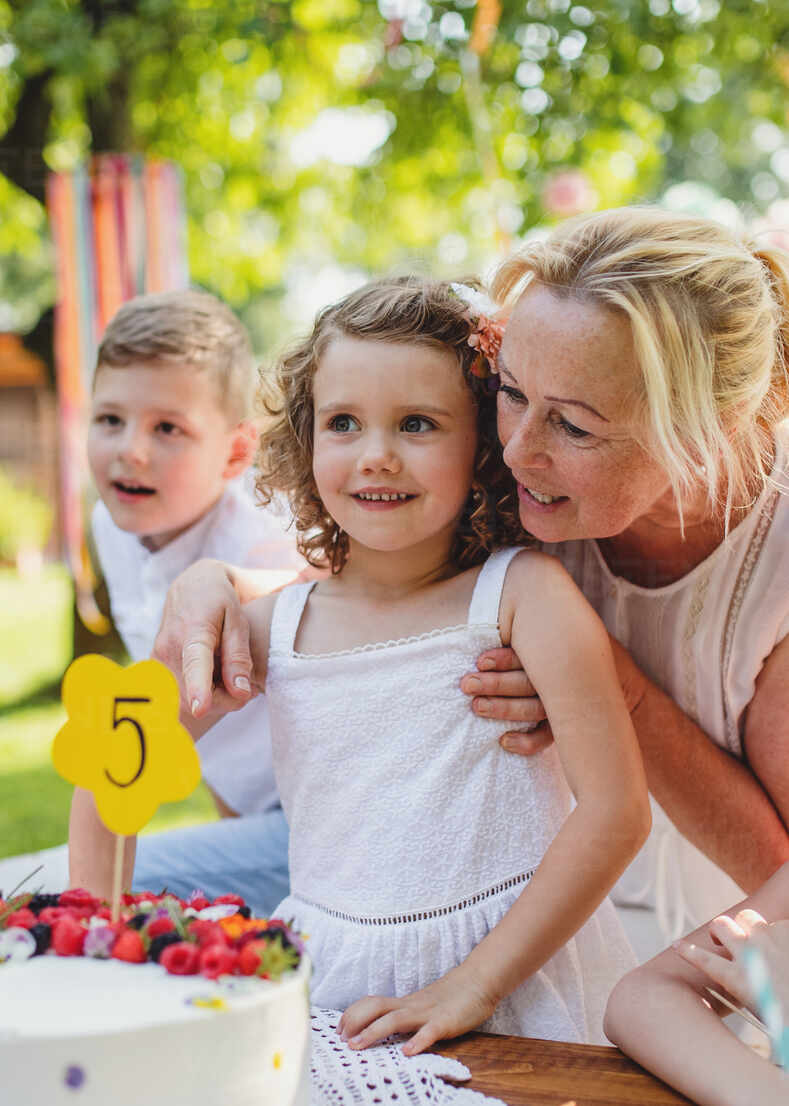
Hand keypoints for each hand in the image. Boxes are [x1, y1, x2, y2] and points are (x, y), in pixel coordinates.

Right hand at [153, 559, 253, 716]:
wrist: (190, 585)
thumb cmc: (219, 601)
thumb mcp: (238, 621)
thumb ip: (238, 657)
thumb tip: (240, 692)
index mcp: (193, 631)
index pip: (196, 663)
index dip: (199, 688)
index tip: (200, 709)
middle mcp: (168, 648)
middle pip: (194, 695)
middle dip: (224, 700)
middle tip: (244, 683)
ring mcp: (157, 659)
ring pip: (185, 699)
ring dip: (211, 697)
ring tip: (226, 672)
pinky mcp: (155, 667)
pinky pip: (178, 693)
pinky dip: (199, 691)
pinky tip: (211, 675)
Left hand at [338, 968, 497, 1055]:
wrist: (478, 981)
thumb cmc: (451, 996)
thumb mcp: (423, 1005)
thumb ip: (406, 1014)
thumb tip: (384, 1027)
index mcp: (405, 1003)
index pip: (372, 1003)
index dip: (353, 1014)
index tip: (339, 1029)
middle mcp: (411, 1006)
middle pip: (376, 1008)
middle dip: (355, 1022)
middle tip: (341, 1039)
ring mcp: (427, 1013)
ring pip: (395, 1020)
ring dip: (373, 1033)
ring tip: (357, 1047)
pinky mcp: (445, 1022)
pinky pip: (429, 1032)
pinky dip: (417, 1042)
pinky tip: (407, 1052)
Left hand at [461, 635, 647, 757]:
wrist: (616, 676)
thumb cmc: (569, 646)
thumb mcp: (558, 629)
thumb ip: (531, 624)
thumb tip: (495, 594)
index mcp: (559, 652)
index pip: (531, 656)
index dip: (505, 659)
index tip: (480, 660)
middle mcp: (565, 677)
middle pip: (529, 683)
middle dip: (495, 683)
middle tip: (466, 683)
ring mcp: (568, 703)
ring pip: (535, 709)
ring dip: (503, 709)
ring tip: (476, 707)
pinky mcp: (568, 724)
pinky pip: (548, 738)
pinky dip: (527, 742)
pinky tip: (504, 742)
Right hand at [678, 909, 788, 1021]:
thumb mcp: (765, 1011)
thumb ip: (747, 990)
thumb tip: (741, 981)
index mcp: (738, 980)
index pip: (702, 961)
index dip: (687, 952)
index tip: (678, 945)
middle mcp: (748, 953)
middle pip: (720, 926)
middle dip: (720, 931)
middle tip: (726, 939)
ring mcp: (769, 937)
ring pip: (747, 917)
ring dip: (749, 928)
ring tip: (760, 941)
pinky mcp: (787, 929)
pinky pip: (777, 923)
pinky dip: (779, 933)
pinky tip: (787, 948)